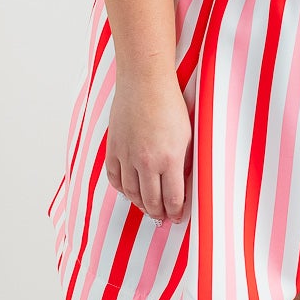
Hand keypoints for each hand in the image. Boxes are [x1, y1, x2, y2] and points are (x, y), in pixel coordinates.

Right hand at [105, 68, 191, 221]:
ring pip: (131, 193)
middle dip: (158, 213)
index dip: (175, 212)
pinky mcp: (113, 148)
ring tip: (147, 207)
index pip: (172, 198)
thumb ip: (184, 163)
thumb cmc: (170, 104)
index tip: (178, 216)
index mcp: (169, 159)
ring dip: (140, 204)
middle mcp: (145, 161)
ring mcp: (126, 156)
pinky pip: (114, 178)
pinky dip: (122, 189)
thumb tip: (182, 185)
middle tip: (163, 217)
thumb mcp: (187, 136)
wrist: (144, 83)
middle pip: (150, 201)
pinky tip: (130, 191)